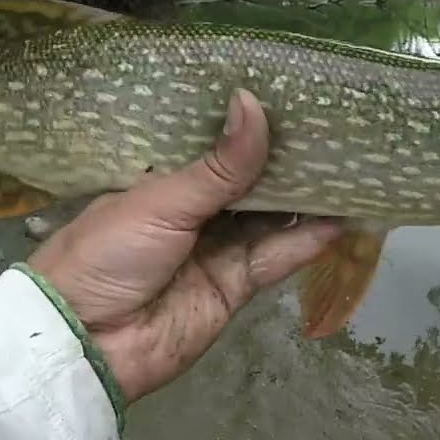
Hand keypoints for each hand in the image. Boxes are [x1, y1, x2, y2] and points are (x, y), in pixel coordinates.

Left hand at [27, 89, 342, 402]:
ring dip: (307, 198)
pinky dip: (308, 240)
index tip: (294, 95)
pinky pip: (277, 257)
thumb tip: (254, 103)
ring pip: (273, 217)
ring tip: (352, 166)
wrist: (86, 343)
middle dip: (289, 158)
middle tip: (337, 126)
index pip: (217, 144)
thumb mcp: (162, 200)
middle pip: (253, 180)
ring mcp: (219, 248)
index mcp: (165, 179)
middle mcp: (196, 210)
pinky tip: (340, 218)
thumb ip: (219, 164)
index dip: (253, 123)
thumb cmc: (108, 253)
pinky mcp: (237, 285)